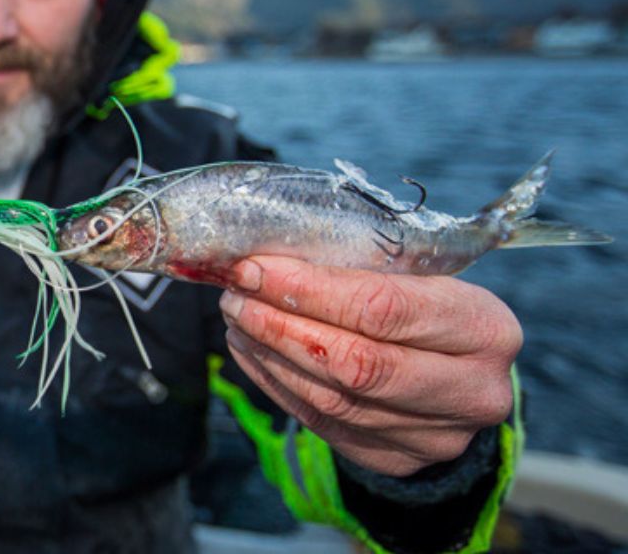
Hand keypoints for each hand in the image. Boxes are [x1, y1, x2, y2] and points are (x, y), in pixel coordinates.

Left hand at [219, 256, 521, 476]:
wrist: (463, 380)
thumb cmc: (432, 311)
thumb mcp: (420, 277)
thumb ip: (359, 269)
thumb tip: (265, 259)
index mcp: (485, 328)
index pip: (384, 308)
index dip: (311, 289)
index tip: (256, 268)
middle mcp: (471, 391)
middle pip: (357, 363)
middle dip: (281, 325)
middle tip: (236, 296)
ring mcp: (436, 436)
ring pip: (333, 398)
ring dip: (271, 354)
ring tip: (237, 318)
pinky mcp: (397, 460)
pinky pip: (322, 422)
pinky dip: (275, 382)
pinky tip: (250, 350)